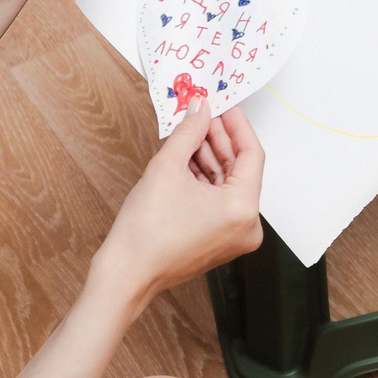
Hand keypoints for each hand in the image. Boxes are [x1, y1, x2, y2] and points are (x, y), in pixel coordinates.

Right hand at [95, 103, 263, 303]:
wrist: (126, 273)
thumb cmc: (146, 229)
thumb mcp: (167, 168)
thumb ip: (189, 132)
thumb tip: (200, 107)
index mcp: (243, 209)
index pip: (251, 154)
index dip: (236, 125)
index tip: (223, 104)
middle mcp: (248, 225)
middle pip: (240, 169)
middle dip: (220, 139)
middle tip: (203, 113)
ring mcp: (236, 236)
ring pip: (229, 184)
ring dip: (211, 157)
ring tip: (191, 131)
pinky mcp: (221, 240)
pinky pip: (220, 200)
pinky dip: (206, 179)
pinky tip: (188, 157)